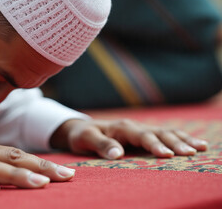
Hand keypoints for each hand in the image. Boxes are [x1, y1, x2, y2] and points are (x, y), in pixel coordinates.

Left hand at [51, 119, 207, 158]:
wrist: (81, 129)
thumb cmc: (82, 135)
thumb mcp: (86, 139)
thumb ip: (101, 145)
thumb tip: (117, 154)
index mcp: (122, 127)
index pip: (142, 136)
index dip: (154, 145)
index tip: (167, 155)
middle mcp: (134, 127)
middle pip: (158, 133)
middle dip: (175, 143)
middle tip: (191, 153)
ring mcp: (140, 130)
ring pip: (165, 132)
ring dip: (182, 139)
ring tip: (201, 147)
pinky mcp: (142, 135)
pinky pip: (164, 135)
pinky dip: (179, 138)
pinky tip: (193, 144)